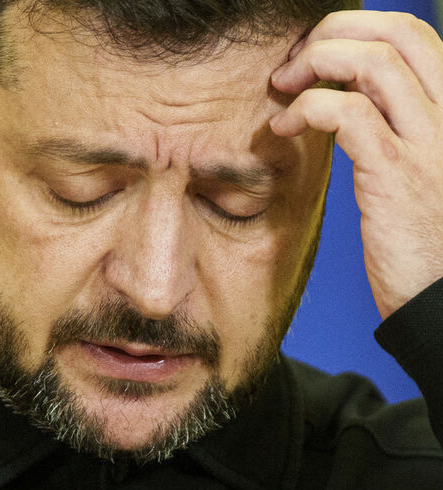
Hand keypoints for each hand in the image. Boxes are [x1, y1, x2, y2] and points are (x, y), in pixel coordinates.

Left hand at [269, 10, 442, 319]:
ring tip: (283, 86)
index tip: (315, 52)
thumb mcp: (420, 168)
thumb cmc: (424, 238)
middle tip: (294, 61)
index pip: (414, 36)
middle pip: (397, 33)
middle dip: (334, 32)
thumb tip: (347, 97)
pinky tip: (283, 128)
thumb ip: (395, 127)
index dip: (358, 30)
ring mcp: (431, 143)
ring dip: (315, 63)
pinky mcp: (397, 174)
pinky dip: (306, 109)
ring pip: (373, 63)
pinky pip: (346, 114)